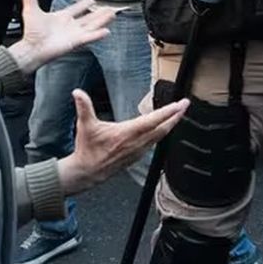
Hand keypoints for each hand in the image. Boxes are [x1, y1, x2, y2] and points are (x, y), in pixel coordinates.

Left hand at [8, 0, 114, 74]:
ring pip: (92, 25)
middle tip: (110, 8)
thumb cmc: (31, 33)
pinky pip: (89, 37)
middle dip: (99, 13)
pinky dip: (97, 34)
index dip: (83, 5)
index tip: (91, 0)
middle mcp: (70, 25)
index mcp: (61, 17)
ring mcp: (74, 34)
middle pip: (88, 18)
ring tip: (113, 14)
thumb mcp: (31, 10)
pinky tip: (107, 31)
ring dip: (102, 20)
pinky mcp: (76, 42)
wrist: (32, 47)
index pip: (76, 9)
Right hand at [58, 90, 188, 194]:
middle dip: (176, 116)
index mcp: (127, 133)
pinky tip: (162, 130)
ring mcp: (138, 150)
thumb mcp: (85, 125)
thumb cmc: (87, 149)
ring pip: (160, 136)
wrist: (88, 171)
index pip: (153, 120)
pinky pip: (154, 143)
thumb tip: (77, 92)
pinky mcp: (137, 155)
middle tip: (185, 105)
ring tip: (177, 115)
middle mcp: (136, 142)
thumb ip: (83, 107)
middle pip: (163, 128)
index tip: (180, 104)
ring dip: (171, 125)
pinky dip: (162, 134)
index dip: (168, 111)